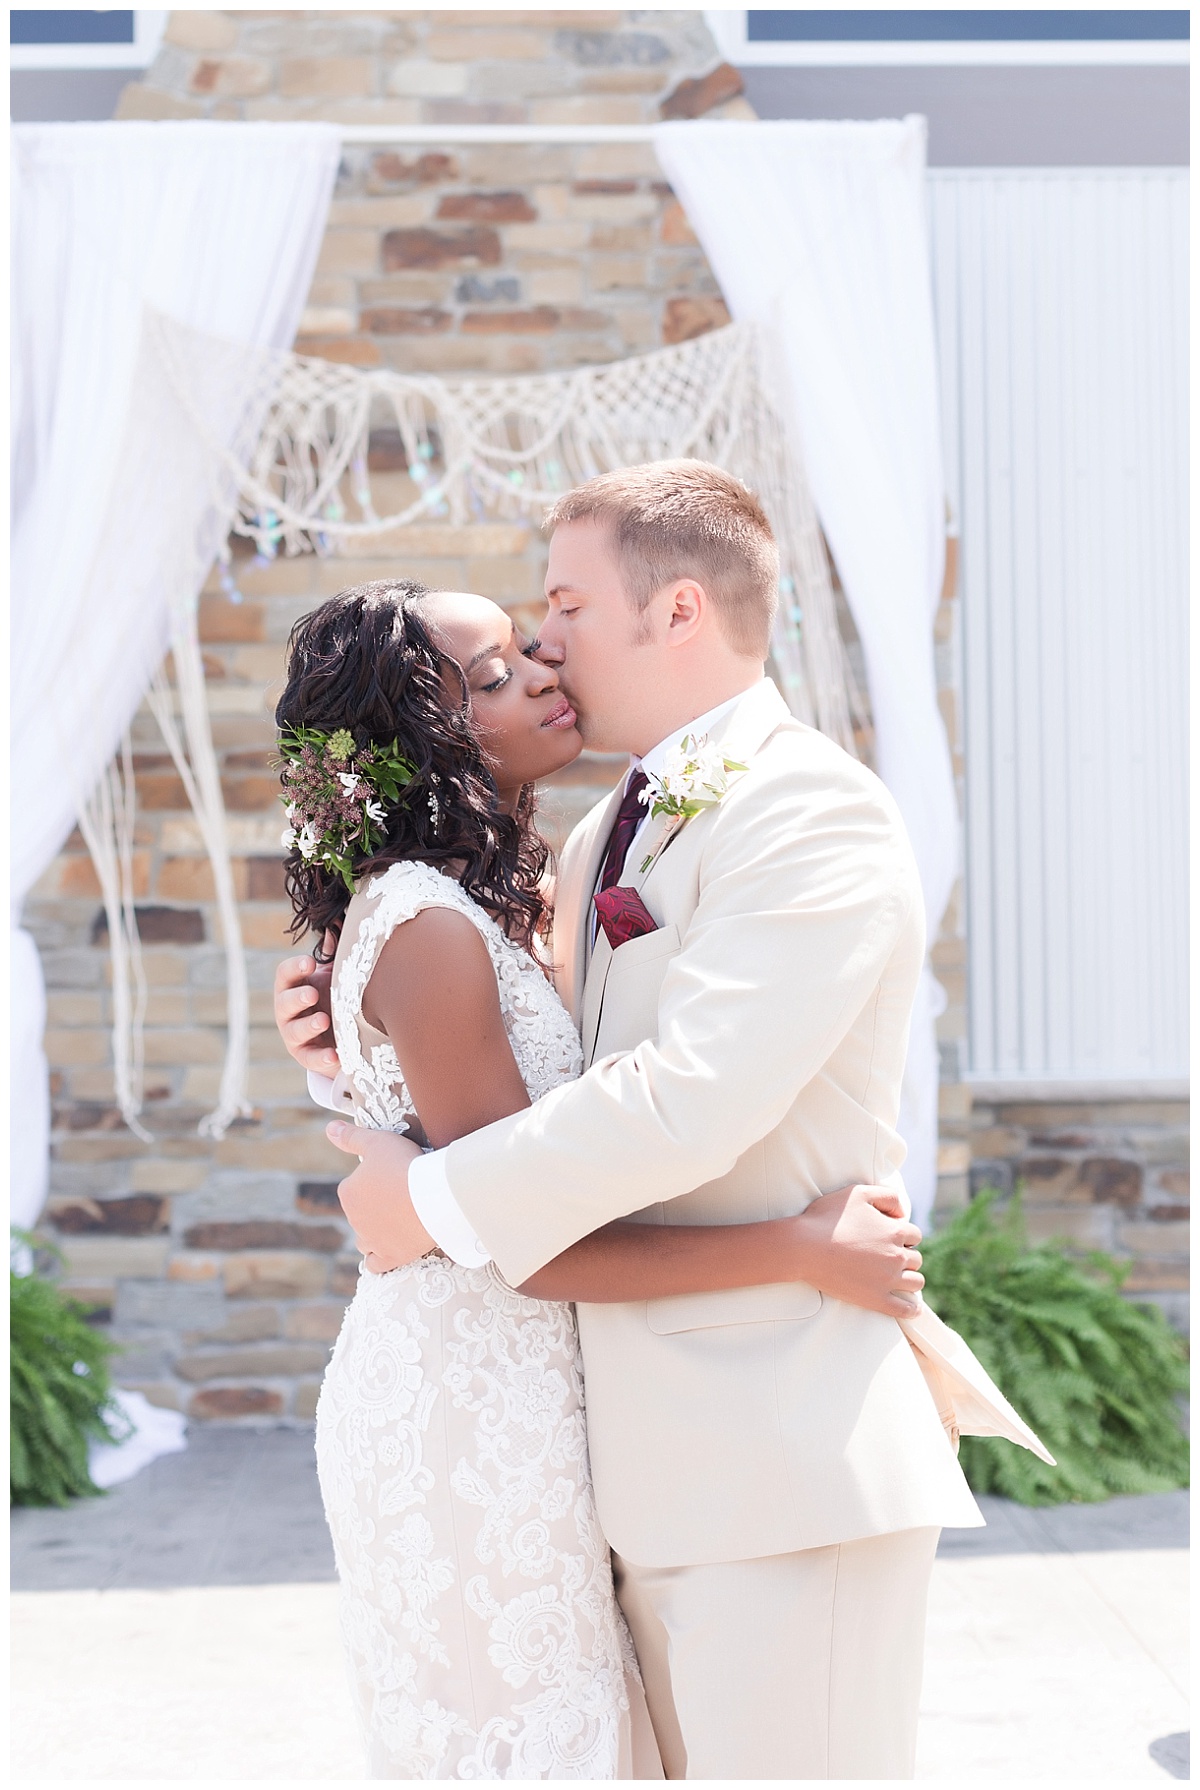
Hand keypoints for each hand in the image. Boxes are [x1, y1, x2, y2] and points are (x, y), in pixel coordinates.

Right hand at [274, 933, 338, 1075]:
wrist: (338, 1032)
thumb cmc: (332, 996)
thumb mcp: (334, 975)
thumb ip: (333, 954)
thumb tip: (337, 925)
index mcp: (293, 986)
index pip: (285, 974)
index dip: (295, 967)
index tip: (310, 962)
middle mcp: (288, 1010)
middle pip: (284, 1002)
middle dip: (297, 998)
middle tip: (312, 993)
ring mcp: (295, 1034)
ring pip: (294, 1031)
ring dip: (308, 1025)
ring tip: (324, 1020)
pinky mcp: (306, 1056)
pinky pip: (311, 1058)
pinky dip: (322, 1058)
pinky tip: (335, 1055)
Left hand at [326, 1121, 431, 1273]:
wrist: (432, 1196)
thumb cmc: (405, 1165)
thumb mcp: (377, 1141)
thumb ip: (351, 1136)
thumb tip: (329, 1128)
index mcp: (347, 1191)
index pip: (354, 1187)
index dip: (374, 1181)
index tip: (395, 1176)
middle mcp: (353, 1218)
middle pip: (360, 1213)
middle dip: (376, 1207)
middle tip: (403, 1196)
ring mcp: (371, 1241)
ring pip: (364, 1240)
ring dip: (374, 1233)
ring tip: (398, 1222)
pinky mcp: (389, 1257)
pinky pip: (375, 1264)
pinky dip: (379, 1258)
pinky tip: (390, 1250)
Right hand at [793, 1183, 923, 1319]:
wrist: (804, 1247)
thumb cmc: (827, 1218)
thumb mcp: (858, 1193)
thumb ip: (887, 1196)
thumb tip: (903, 1212)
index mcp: (895, 1231)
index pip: (915, 1235)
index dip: (904, 1235)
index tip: (891, 1238)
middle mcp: (896, 1256)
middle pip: (916, 1259)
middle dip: (905, 1257)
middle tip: (888, 1257)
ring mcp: (887, 1280)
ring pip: (916, 1283)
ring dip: (910, 1279)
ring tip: (898, 1279)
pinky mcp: (876, 1299)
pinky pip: (905, 1309)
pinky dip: (912, 1309)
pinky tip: (911, 1308)